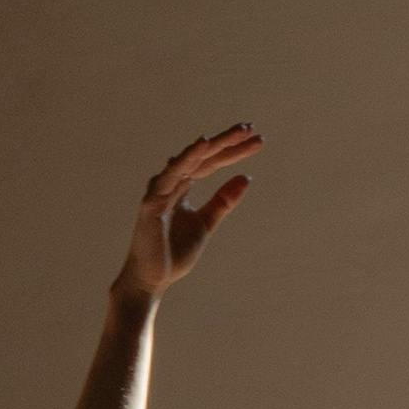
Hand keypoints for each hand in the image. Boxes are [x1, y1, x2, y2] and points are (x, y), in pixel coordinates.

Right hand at [120, 123, 260, 302]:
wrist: (151, 279)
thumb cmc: (173, 252)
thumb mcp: (206, 223)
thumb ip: (222, 201)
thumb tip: (246, 177)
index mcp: (183, 186)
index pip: (212, 162)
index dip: (233, 151)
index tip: (257, 140)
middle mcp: (171, 182)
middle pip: (203, 156)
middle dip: (228, 142)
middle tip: (251, 129)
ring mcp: (161, 189)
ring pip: (191, 160)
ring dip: (214, 144)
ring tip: (237, 133)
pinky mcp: (153, 200)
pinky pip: (171, 174)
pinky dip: (187, 158)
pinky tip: (203, 143)